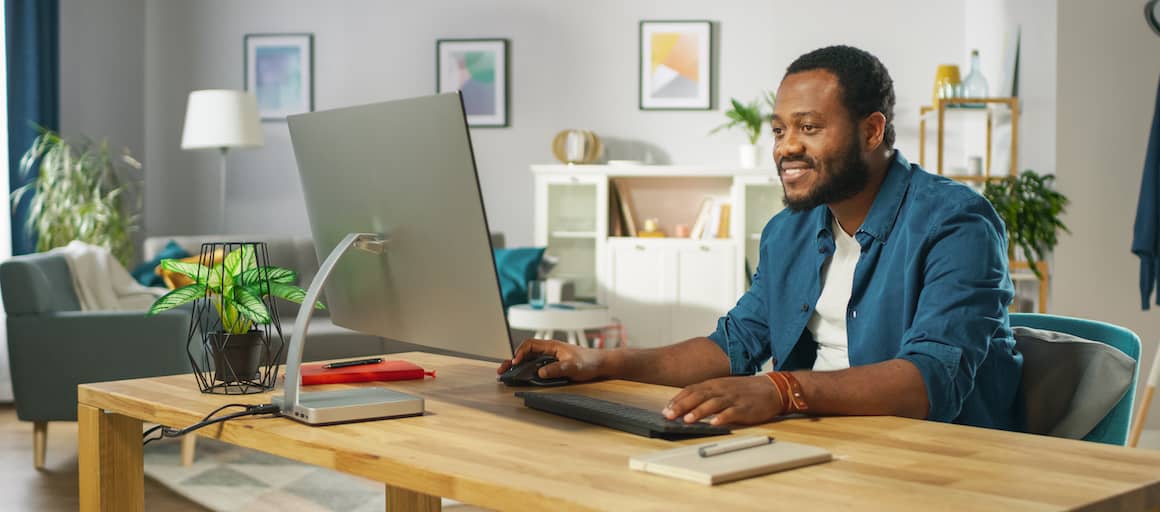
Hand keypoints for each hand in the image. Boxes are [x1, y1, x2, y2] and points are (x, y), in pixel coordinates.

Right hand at [496, 338, 609, 381]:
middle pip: (526, 352)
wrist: (601, 364)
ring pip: (529, 359)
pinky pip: (536, 365)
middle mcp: (549, 350)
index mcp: (552, 346)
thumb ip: (557, 369)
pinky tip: (521, 376)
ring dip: (518, 366)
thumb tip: (540, 373)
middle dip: (512, 360)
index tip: (515, 363)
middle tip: (502, 370)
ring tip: (507, 374)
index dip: (520, 353)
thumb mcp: (573, 366)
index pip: (530, 345)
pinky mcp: (553, 364)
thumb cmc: (589, 362)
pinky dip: (526, 370)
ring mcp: (550, 357)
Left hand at [662, 375, 782, 425]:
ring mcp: (733, 398)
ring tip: (687, 419)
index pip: (691, 390)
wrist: (770, 388)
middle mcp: (721, 390)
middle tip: (669, 415)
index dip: (678, 399)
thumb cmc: (743, 390)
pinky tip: (714, 423)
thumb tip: (685, 405)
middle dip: (682, 406)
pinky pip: (733, 412)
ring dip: (699, 411)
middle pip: (698, 396)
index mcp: (714, 384)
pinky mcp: (745, 408)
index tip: (666, 409)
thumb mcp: (722, 388)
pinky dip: (723, 417)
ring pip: (713, 404)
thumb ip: (705, 395)